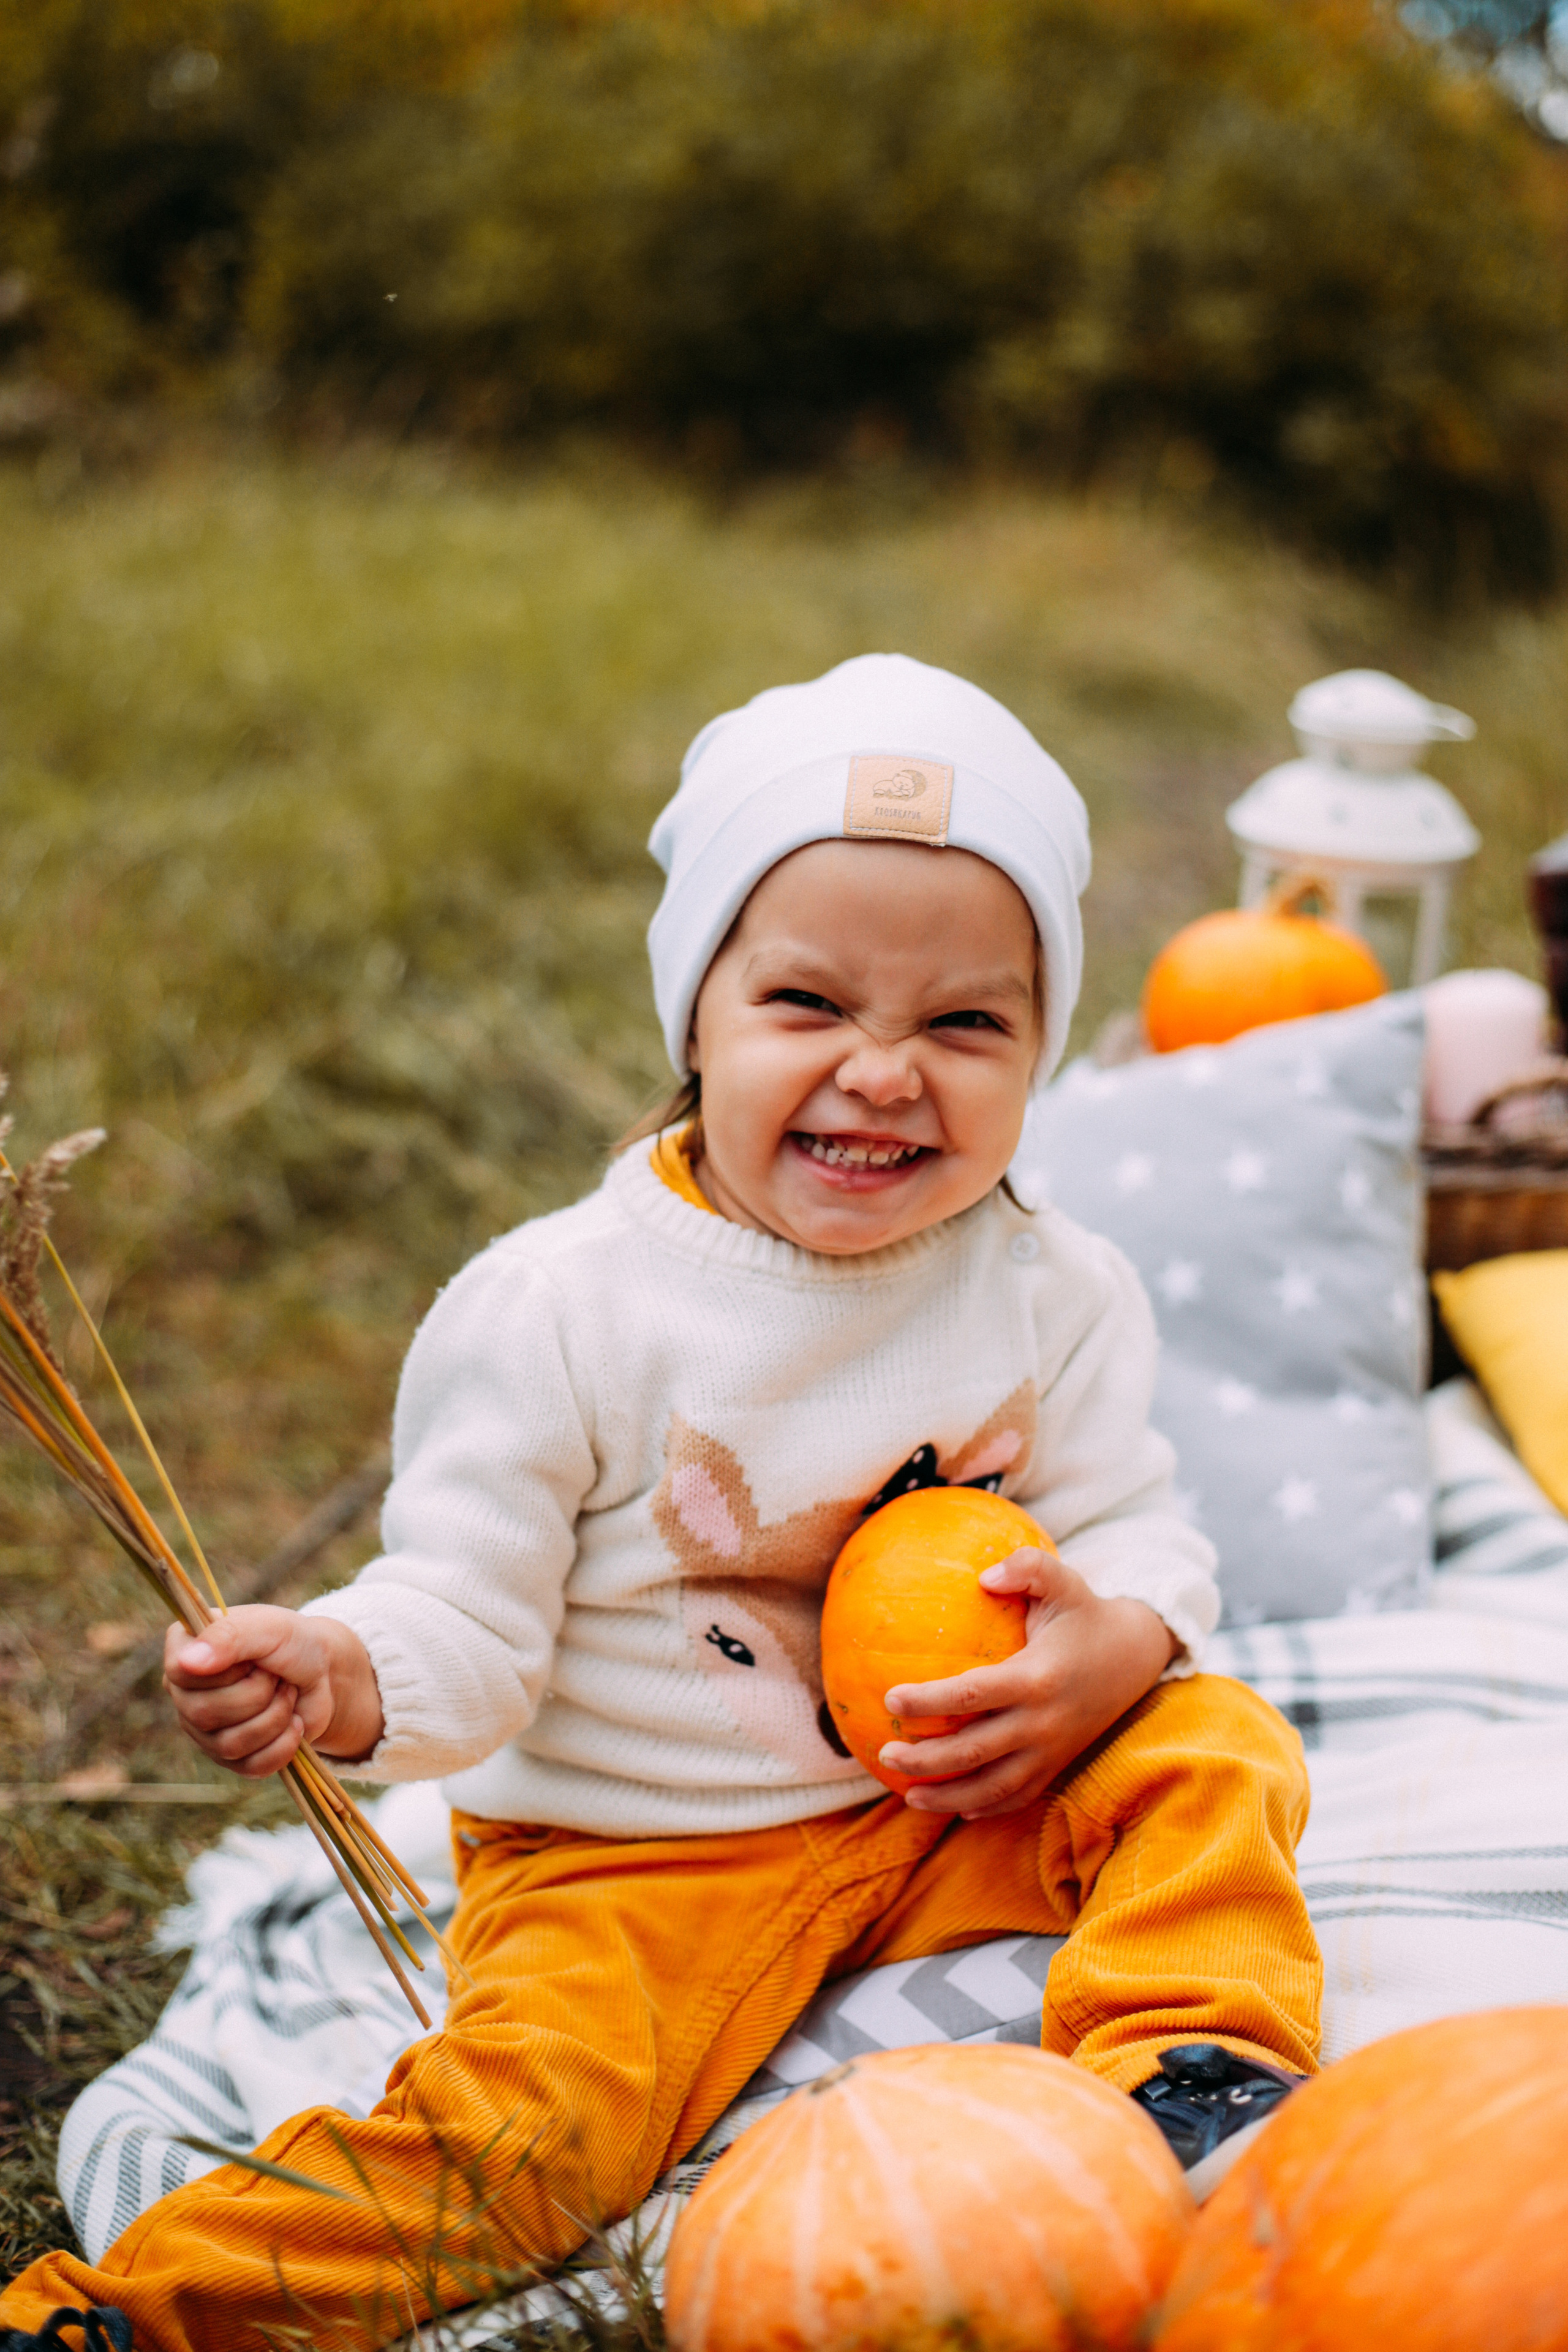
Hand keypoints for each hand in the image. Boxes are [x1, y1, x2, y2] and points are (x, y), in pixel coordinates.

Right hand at [163, 1605, 384, 1777]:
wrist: (324, 1674)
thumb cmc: (292, 1642)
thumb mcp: (268, 1627)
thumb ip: (228, 1637)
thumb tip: (186, 1662)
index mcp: (183, 1650)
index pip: (180, 1672)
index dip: (228, 1669)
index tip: (254, 1656)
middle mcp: (184, 1692)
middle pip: (204, 1713)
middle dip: (259, 1693)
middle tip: (276, 1676)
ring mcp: (202, 1729)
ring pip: (228, 1745)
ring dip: (275, 1717)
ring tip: (286, 1694)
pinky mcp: (229, 1758)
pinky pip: (250, 1767)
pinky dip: (284, 1745)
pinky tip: (294, 1723)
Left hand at [880, 1548, 1178, 1820]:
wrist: (1135, 1658)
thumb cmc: (1085, 1614)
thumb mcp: (1064, 1581)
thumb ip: (1029, 1567)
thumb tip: (984, 1576)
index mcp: (1037, 1679)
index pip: (972, 1696)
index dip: (929, 1700)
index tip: (889, 1697)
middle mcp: (1043, 1723)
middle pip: (974, 1752)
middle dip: (925, 1760)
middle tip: (885, 1753)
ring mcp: (1051, 1752)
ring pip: (992, 1788)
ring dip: (948, 1796)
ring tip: (908, 1794)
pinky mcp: (1057, 1766)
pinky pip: (1017, 1797)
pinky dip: (984, 1807)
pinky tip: (954, 1807)